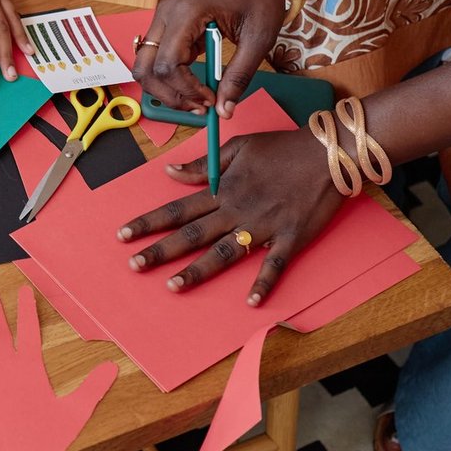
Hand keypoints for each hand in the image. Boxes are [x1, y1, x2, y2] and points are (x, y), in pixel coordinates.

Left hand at [117, 129, 343, 304]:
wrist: (327, 152)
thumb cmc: (282, 148)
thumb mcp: (239, 147)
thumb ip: (204, 164)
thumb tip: (171, 172)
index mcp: (222, 190)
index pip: (177, 209)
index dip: (148, 222)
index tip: (122, 235)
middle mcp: (237, 211)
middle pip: (192, 234)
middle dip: (161, 250)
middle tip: (134, 265)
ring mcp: (263, 226)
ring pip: (223, 252)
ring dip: (198, 271)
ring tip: (173, 286)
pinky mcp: (290, 238)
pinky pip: (274, 264)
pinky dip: (264, 283)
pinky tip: (252, 302)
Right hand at [134, 0, 286, 115]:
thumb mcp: (258, 39)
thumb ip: (239, 76)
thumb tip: (224, 110)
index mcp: (188, 12)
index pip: (169, 64)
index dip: (186, 90)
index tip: (210, 101)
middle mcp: (166, 13)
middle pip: (147, 69)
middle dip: (170, 95)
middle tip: (200, 107)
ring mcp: (163, 18)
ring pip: (145, 66)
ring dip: (165, 89)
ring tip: (195, 98)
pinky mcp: (167, 24)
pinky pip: (156, 58)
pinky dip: (169, 77)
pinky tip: (194, 82)